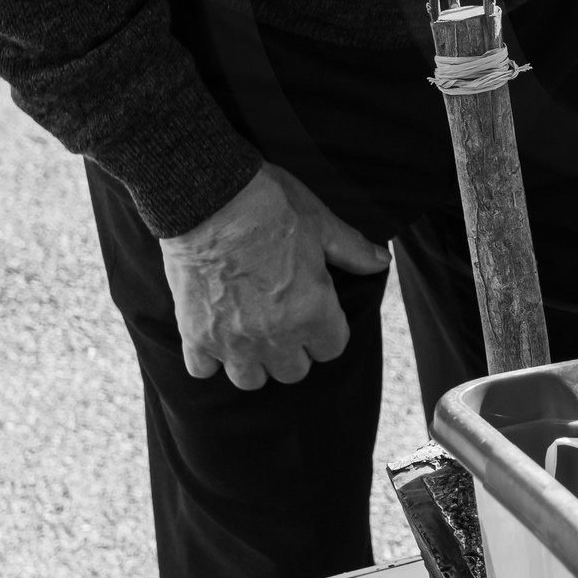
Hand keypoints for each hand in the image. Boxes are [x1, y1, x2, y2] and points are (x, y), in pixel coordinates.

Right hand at [158, 163, 391, 389]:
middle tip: (286, 319)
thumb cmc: (271, 206)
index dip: (329, 330)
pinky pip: (203, 370)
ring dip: (254, 361)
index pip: (332, 348)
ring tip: (252, 332)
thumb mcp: (321, 223)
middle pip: (293, 371)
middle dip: (295, 349)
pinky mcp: (195, 335)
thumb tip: (381, 262)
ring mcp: (232, 340)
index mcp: (312, 310)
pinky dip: (209, 358)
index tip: (319, 312)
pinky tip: (215, 333)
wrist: (211, 198)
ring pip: (250, 379)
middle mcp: (274, 336)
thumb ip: (353, 250)